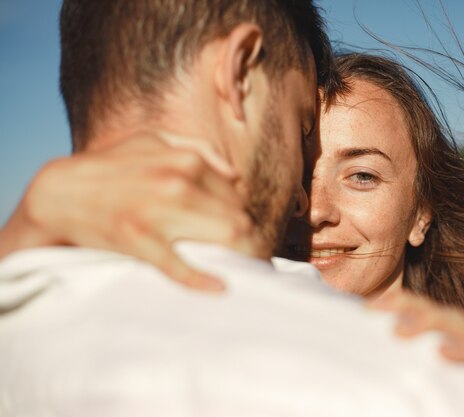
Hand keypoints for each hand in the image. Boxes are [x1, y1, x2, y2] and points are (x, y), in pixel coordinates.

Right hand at [0, 132, 256, 291]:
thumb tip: (235, 174)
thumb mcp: (152, 141)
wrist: (60, 193)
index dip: (243, 217)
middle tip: (247, 255)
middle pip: (239, 220)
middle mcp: (178, 183)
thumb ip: (198, 149)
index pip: (237, 197)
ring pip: (226, 239)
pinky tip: (220, 288)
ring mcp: (159, 214)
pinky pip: (182, 268)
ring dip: (238, 257)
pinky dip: (204, 281)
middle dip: (247, 240)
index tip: (242, 233)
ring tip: (240, 268)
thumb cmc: (112, 167)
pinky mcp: (140, 242)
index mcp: (187, 161)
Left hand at [367, 291, 463, 416]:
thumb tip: (358, 346)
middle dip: (428, 320)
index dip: (402, 304)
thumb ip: (401, 359)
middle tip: (397, 333)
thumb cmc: (457, 387)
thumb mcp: (428, 370)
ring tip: (441, 354)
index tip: (371, 310)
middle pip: (454, 322)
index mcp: (450, 335)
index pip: (425, 310)